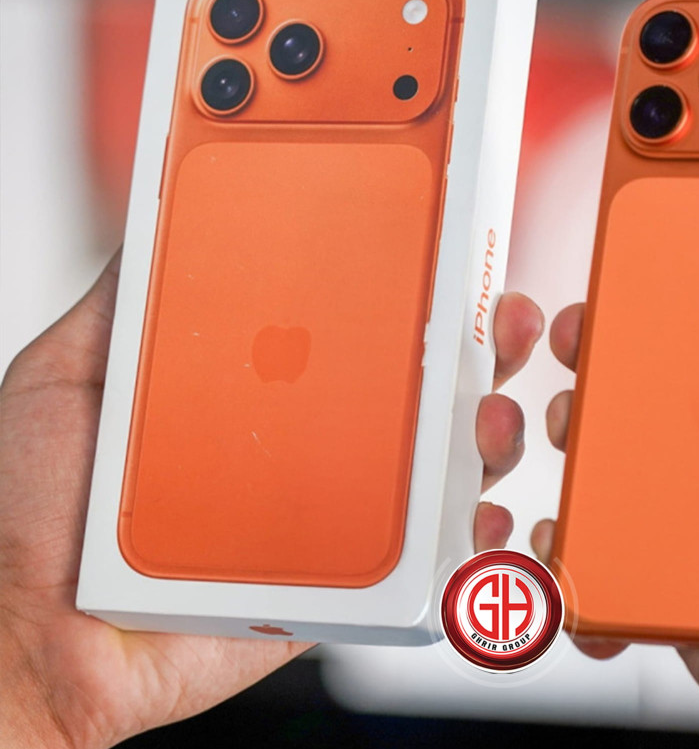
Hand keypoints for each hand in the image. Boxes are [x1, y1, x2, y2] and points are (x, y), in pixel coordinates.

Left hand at [0, 249, 542, 748]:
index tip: (456, 252)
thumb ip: (129, 296)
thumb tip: (169, 210)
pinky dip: (474, 548)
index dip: (420, 290)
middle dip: (484, 351)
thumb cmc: (37, 513)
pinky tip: (483, 521)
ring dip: (491, 439)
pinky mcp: (338, 586)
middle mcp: (315, 446)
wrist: (28, 637)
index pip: (363, 327)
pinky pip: (425, 570)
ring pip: (442, 474)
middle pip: (423, 393)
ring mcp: (334, 516)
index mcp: (270, 391)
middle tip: (503, 319)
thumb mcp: (72, 372)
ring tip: (491, 418)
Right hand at [533, 231, 698, 748]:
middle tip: (589, 333)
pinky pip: (623, 540)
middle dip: (623, 358)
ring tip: (569, 417)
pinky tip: (567, 513)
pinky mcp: (687, 578)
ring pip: (639, 461)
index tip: (669, 265)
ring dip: (589, 433)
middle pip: (682, 395)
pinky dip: (583, 527)